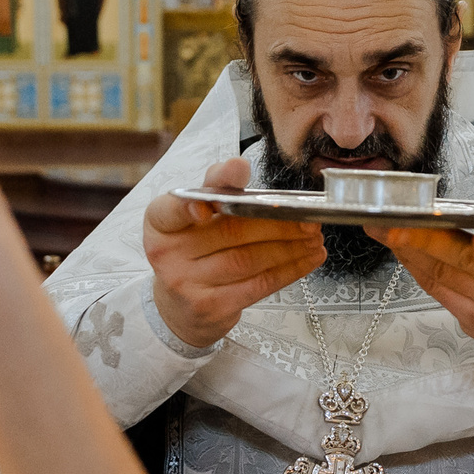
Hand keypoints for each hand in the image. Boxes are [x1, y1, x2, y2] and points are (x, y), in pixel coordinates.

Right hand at [145, 157, 327, 347]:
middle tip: (308, 218)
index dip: (195, 202)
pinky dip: (289, 270)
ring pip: (248, 259)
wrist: (178, 307)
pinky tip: (307, 259)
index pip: (174, 207)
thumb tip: (238, 166)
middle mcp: (166, 254)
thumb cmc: (193, 250)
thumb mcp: (193, 215)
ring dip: (289, 247)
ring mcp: (186, 284)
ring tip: (313, 237)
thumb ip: (216, 185)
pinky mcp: (211, 308)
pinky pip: (258, 285)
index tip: (220, 197)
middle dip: (276, 223)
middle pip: (229, 232)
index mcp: (160, 223)